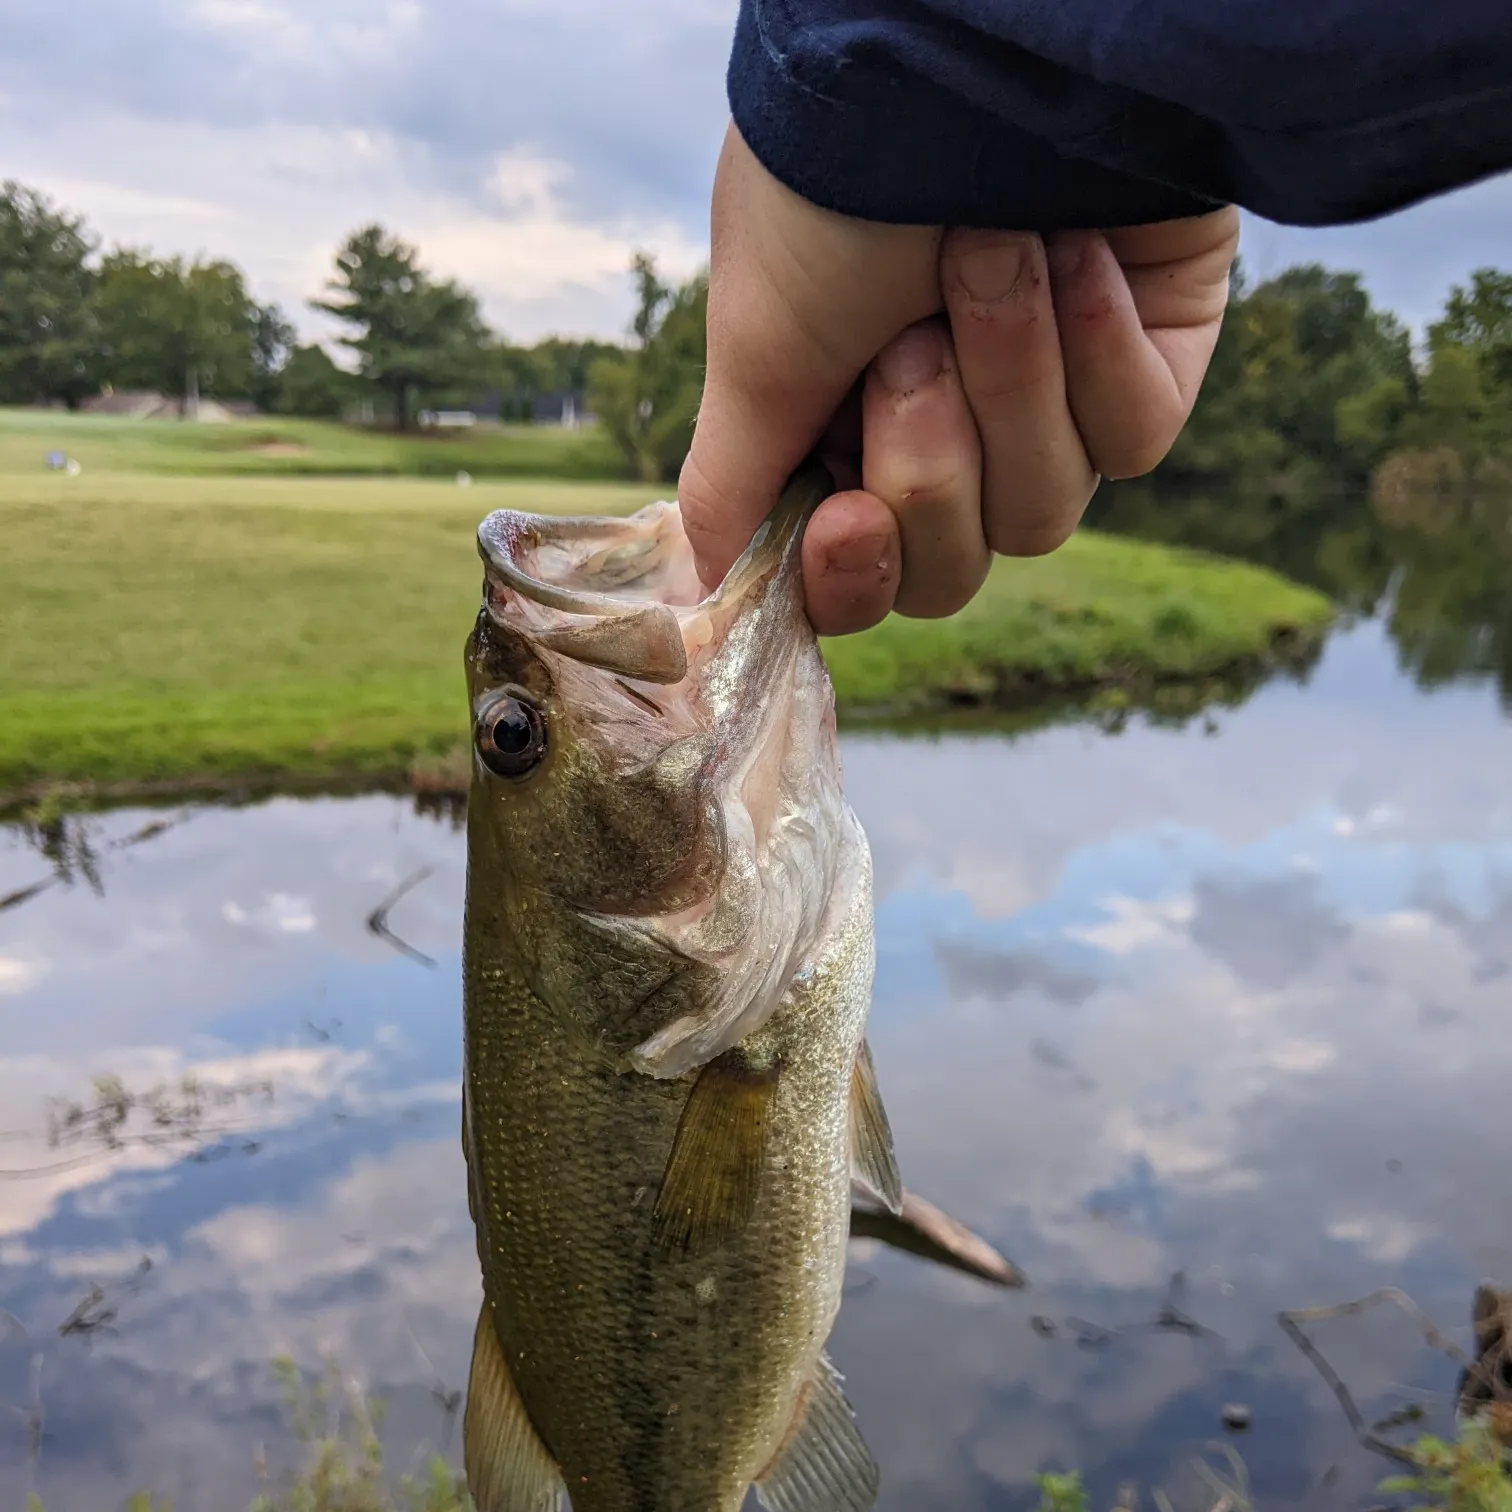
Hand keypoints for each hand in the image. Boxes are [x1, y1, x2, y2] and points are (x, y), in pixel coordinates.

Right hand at [678, 123, 1239, 633]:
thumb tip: (699, 590)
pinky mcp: (1148, 364)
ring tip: (985, 257)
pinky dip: (1095, 349)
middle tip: (907, 347)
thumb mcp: (756, 349)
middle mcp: (949, 436)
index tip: (844, 520)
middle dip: (929, 462)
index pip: (865, 578)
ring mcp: (1052, 406)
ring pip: (1042, 507)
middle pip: (953, 567)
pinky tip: (1075, 253)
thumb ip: (733, 487)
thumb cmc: (836, 194)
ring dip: (1004, 379)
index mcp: (848, 443)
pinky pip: (1133, 436)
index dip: (854, 576)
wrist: (967, 51)